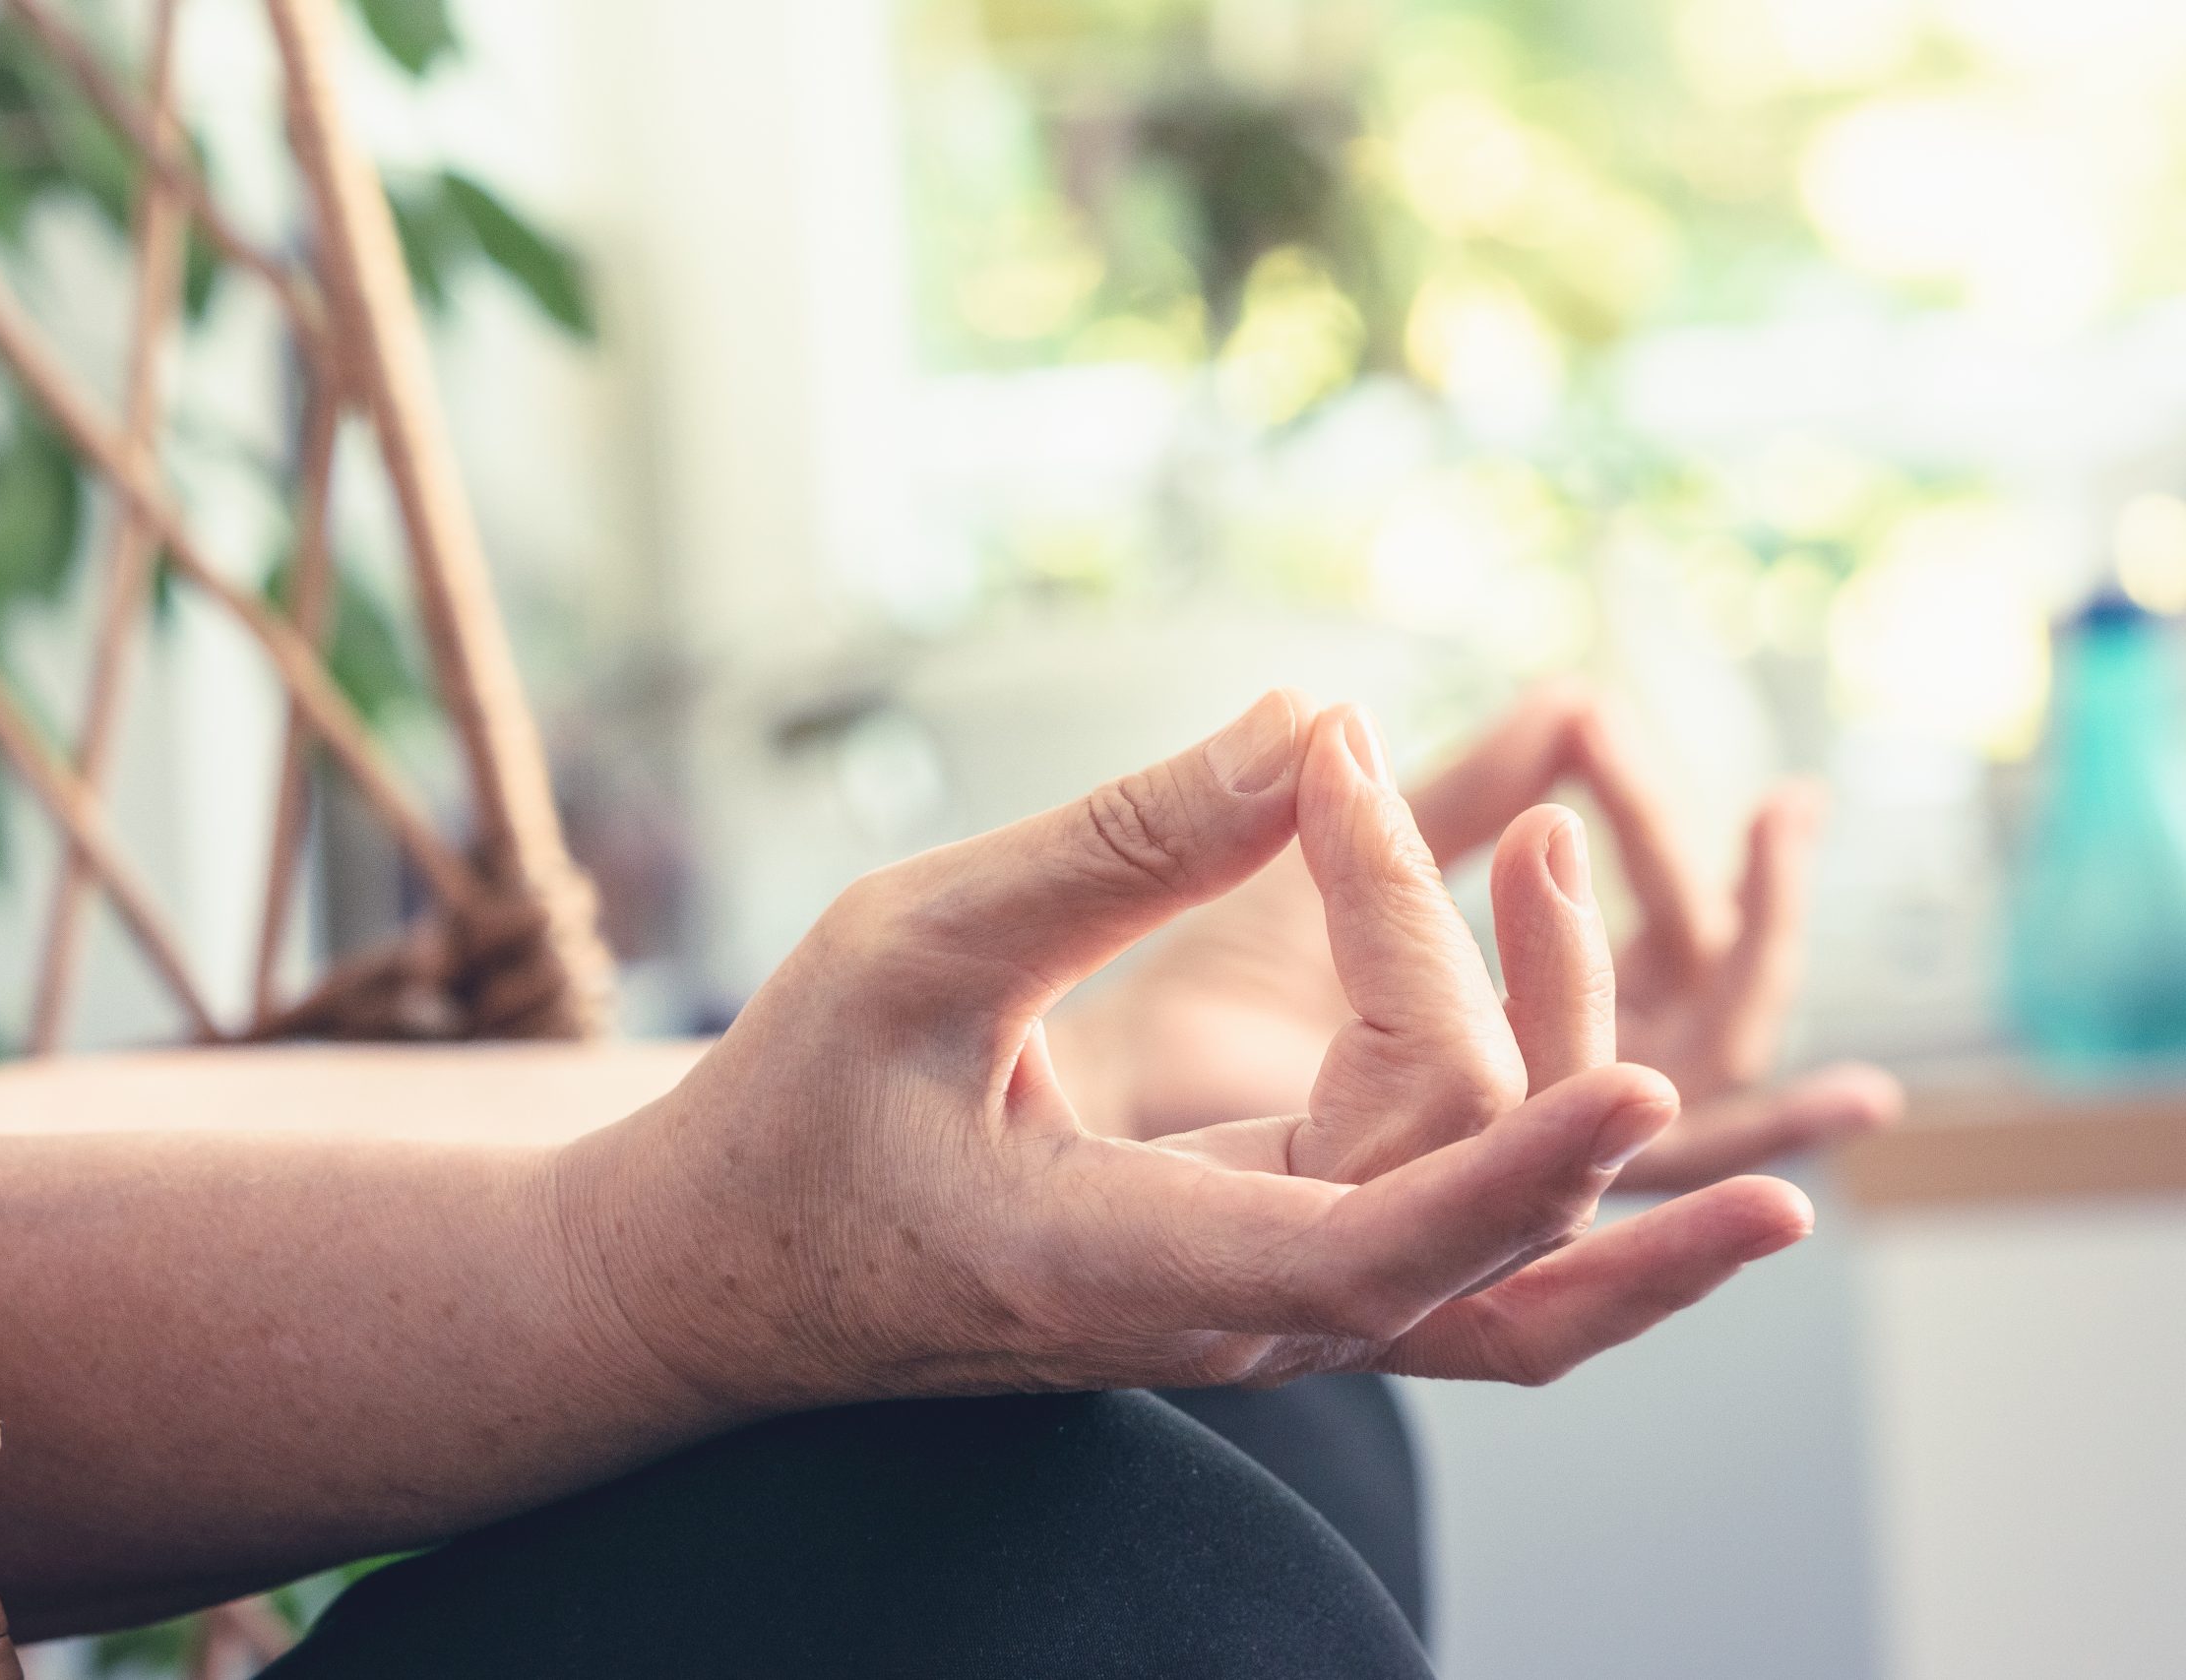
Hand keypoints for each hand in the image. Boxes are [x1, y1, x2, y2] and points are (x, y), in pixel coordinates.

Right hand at [555, 694, 1809, 1415]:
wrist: (734, 1274)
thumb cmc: (796, 1115)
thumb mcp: (915, 948)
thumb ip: (1119, 843)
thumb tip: (1313, 714)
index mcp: (1118, 1263)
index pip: (1377, 1257)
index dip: (1519, 1180)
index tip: (1650, 1089)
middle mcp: (1225, 1314)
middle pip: (1466, 1198)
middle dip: (1521, 980)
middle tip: (1550, 755)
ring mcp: (1260, 1303)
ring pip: (1499, 1248)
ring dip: (1596, 1100)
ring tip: (1755, 1007)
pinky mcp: (1270, 1260)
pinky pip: (1453, 1224)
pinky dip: (1545, 1136)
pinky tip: (1649, 1064)